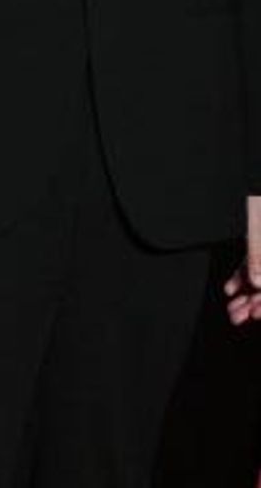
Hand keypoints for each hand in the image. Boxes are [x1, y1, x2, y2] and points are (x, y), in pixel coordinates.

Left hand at [223, 194, 260, 323]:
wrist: (243, 171)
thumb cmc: (253, 195)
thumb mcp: (256, 226)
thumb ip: (257, 254)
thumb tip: (257, 283)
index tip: (255, 313)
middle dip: (256, 300)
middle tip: (238, 316)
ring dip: (248, 292)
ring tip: (232, 308)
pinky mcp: (258, 236)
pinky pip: (255, 260)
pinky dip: (243, 274)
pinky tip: (230, 289)